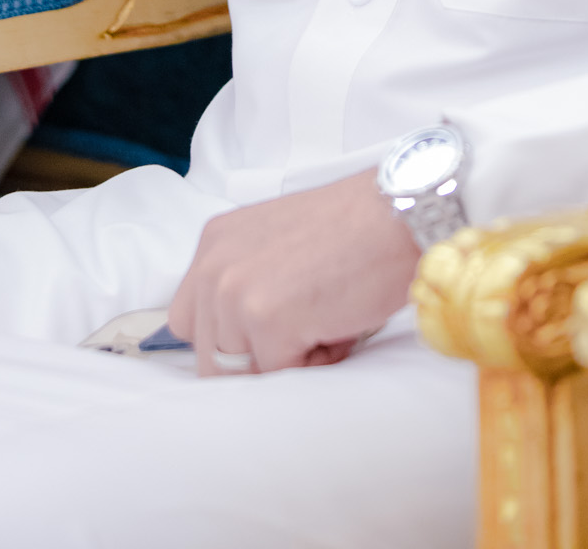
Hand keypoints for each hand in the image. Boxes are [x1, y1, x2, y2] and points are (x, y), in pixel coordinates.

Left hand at [167, 168, 419, 376]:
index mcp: (214, 243)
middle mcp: (213, 264)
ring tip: (325, 322)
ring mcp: (235, 291)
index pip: (189, 322)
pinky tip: (338, 324)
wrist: (397, 212)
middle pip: (209, 358)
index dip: (232, 340)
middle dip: (259, 359)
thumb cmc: (352, 231)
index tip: (272, 333)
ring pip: (242, 374)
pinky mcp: (266, 318)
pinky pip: (281, 376)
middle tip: (309, 325)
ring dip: (287, 363)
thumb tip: (236, 353)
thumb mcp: (276, 245)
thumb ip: (244, 284)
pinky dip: (316, 364)